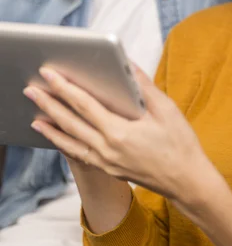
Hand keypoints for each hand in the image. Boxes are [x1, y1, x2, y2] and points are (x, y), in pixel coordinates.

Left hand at [23, 66, 213, 205]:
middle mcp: (107, 150)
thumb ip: (143, 86)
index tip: (50, 74)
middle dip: (49, 104)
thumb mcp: (166, 110)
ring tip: (35, 116)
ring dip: (51, 127)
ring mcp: (106, 162)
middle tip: (31, 89)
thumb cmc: (179, 144)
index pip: (84, 105)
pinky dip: (65, 144)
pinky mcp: (109, 169)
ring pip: (71, 142)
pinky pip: (80, 154)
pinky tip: (58, 138)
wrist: (186, 181)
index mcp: (119, 133)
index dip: (65, 87)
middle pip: (71, 123)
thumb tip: (127, 64)